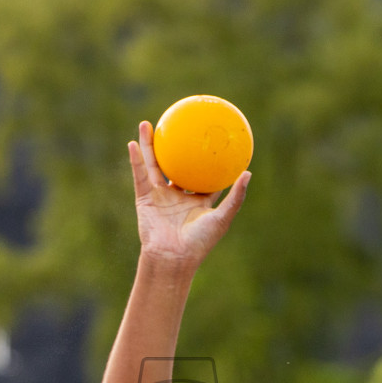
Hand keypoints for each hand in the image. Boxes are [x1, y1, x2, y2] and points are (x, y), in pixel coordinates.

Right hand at [128, 121, 248, 267]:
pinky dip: (137, 159)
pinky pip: (141, 175)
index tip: (209, 138)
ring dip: (149, 145)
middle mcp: (177, 196)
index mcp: (197, 200)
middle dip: (174, 146)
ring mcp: (160, 197)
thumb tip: (247, 173)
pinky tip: (134, 142)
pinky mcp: (145, 199)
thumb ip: (235, 196)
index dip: (204, 157)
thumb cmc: (200, 241)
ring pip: (154, 165)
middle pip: (175, 164)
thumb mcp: (222, 217)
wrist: (173, 258)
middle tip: (177, 124)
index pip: (201, 174)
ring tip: (148, 124)